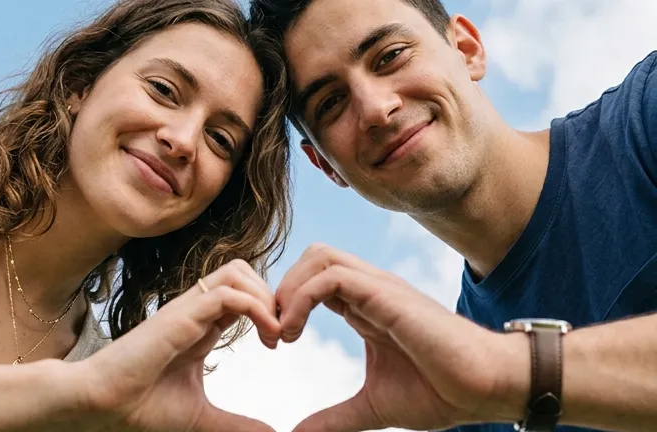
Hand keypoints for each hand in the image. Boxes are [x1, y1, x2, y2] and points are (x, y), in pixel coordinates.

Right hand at [75, 259, 280, 431]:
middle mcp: (195, 311)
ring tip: (275, 333)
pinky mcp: (180, 315)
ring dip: (265, 296)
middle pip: (243, 271)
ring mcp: (187, 309)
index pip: (242, 293)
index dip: (268, 309)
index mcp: (201, 325)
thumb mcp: (201, 417)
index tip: (280, 342)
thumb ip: (235, 424)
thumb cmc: (140, 407)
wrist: (100, 406)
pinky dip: (255, 306)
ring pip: (237, 271)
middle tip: (282, 334)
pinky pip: (226, 292)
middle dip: (271, 295)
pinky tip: (267, 336)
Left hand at [276, 244, 528, 431]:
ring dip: (289, 290)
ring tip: (283, 333)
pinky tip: (295, 331)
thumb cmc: (441, 391)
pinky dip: (303, 297)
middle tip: (272, 335)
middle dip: (281, 290)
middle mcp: (370, 289)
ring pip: (319, 257)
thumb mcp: (373, 406)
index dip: (286, 304)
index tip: (273, 343)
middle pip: (312, 259)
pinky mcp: (387, 294)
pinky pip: (331, 276)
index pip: (313, 281)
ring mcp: (380, 287)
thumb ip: (336, 417)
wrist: (486, 387)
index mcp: (364, 306)